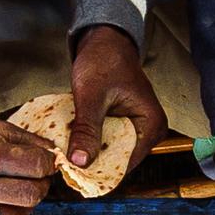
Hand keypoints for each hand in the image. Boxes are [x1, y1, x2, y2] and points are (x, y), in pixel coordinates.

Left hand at [68, 25, 166, 171]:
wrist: (104, 41)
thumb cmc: (104, 60)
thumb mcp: (92, 95)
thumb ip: (87, 129)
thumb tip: (80, 162)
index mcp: (151, 125)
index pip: (126, 162)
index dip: (99, 170)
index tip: (72, 173)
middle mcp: (148, 132)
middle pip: (118, 160)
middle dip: (91, 162)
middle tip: (63, 163)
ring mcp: (135, 130)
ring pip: (109, 152)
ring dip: (88, 152)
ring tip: (65, 152)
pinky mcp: (122, 127)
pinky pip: (105, 142)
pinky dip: (88, 142)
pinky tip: (71, 142)